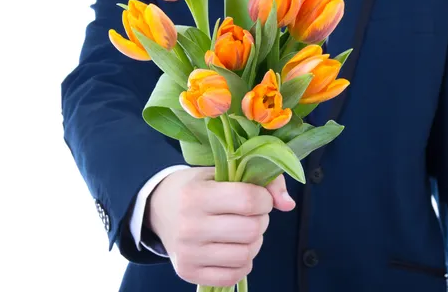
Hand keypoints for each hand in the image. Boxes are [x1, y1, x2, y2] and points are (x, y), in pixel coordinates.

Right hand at [147, 167, 294, 286]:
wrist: (158, 209)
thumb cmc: (197, 187)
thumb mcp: (222, 172)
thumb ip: (261, 181)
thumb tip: (289, 204)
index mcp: (195, 195)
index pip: (248, 200)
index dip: (264, 199)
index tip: (259, 197)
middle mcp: (189, 226)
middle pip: (251, 230)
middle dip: (261, 220)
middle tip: (251, 214)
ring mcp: (188, 253)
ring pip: (246, 255)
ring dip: (254, 242)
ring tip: (242, 231)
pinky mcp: (188, 272)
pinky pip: (233, 275)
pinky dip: (243, 262)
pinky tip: (234, 248)